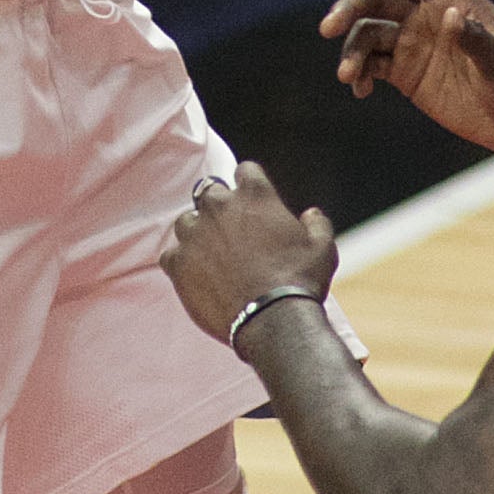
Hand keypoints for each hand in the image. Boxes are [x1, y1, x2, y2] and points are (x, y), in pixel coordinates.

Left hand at [161, 162, 337, 347]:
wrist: (274, 322)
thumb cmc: (301, 282)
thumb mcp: (322, 248)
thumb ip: (317, 223)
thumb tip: (311, 214)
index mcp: (254, 194)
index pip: (245, 171)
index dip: (250, 185)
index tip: (253, 203)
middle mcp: (219, 205)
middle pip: (210, 192)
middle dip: (219, 208)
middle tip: (231, 233)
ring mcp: (195, 233)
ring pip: (187, 222)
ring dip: (197, 234)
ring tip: (213, 259)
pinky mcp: (178, 262)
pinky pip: (171, 255)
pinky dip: (181, 264)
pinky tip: (197, 278)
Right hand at [321, 0, 493, 159]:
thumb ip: (477, 38)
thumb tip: (449, 16)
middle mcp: (427, 15)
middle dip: (349, 9)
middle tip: (328, 28)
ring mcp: (415, 44)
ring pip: (369, 33)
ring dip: (351, 49)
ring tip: (347, 75)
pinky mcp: (408, 74)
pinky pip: (373, 64)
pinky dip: (359, 72)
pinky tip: (358, 88)